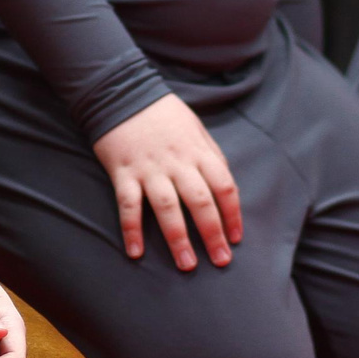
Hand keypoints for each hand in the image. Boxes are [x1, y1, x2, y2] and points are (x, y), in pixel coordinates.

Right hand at [91, 95, 241, 269]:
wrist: (122, 92)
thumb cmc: (163, 113)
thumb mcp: (196, 128)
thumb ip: (211, 156)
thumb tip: (224, 186)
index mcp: (198, 152)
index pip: (224, 187)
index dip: (233, 215)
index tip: (236, 239)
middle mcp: (176, 162)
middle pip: (200, 202)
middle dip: (212, 234)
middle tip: (220, 261)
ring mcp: (148, 168)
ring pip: (167, 207)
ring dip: (178, 238)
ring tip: (186, 265)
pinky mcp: (123, 172)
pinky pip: (128, 205)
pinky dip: (131, 229)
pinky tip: (135, 253)